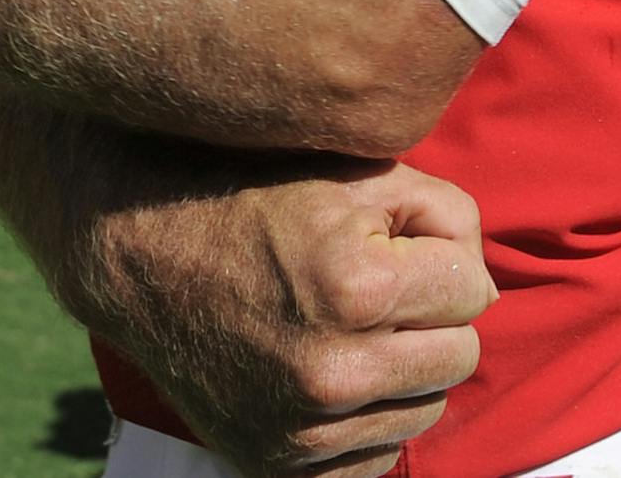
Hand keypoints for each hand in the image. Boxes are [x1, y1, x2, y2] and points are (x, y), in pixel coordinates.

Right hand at [77, 151, 494, 477]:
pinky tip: (333, 370)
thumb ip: (439, 213)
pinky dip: (368, 420)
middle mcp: (332, 370)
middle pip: (459, 355)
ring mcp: (301, 427)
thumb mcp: (350, 171)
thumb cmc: (252, 192)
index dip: (442, 257)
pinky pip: (375, 457)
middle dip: (432, 314)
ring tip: (353, 324)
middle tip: (380, 284)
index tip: (400, 245)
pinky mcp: (276, 463)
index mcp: (355, 288)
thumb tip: (484, 283)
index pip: (472, 289)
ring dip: (405, 369)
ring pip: (424, 410)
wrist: (137, 250)